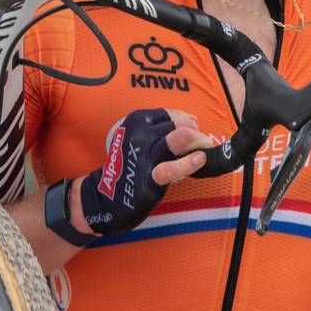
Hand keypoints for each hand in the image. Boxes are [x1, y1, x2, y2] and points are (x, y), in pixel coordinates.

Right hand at [77, 109, 211, 235]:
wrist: (105, 196)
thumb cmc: (129, 165)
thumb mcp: (140, 139)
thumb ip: (165, 129)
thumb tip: (194, 122)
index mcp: (137, 120)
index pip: (172, 114)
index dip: (187, 120)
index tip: (194, 129)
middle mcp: (140, 134)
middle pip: (178, 124)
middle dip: (195, 132)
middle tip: (203, 142)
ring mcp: (144, 155)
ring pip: (177, 139)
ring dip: (197, 141)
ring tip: (206, 146)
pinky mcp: (148, 177)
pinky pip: (171, 168)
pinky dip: (188, 163)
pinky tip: (200, 159)